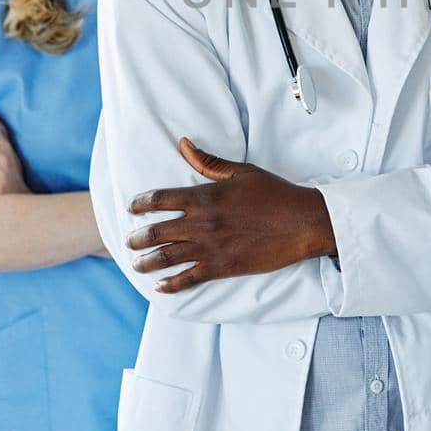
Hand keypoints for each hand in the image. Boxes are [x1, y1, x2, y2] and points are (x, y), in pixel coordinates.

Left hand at [125, 138, 334, 293]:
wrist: (301, 223)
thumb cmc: (275, 194)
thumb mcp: (241, 172)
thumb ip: (208, 161)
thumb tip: (183, 144)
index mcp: (205, 196)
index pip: (160, 199)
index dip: (141, 203)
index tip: (132, 207)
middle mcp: (202, 223)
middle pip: (157, 232)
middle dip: (138, 237)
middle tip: (129, 240)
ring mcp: (210, 247)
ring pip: (167, 257)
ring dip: (147, 262)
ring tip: (137, 264)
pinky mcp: (222, 267)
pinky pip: (188, 279)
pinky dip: (171, 284)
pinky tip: (161, 287)